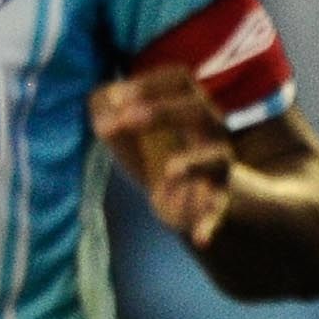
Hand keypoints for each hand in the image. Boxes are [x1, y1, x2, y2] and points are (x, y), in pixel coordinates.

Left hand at [94, 64, 236, 249]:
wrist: (189, 197)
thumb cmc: (152, 151)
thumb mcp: (125, 129)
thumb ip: (106, 110)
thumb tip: (100, 108)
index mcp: (186, 104)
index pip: (179, 79)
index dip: (147, 83)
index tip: (115, 96)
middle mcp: (208, 129)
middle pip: (199, 110)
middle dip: (161, 112)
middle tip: (123, 120)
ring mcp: (216, 165)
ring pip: (216, 159)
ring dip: (193, 162)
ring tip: (169, 170)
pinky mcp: (215, 200)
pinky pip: (218, 212)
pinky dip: (210, 225)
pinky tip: (201, 239)